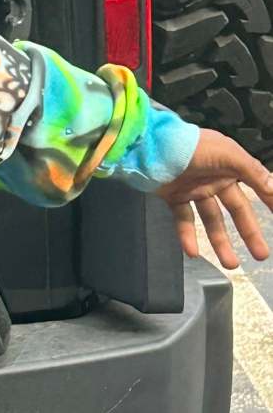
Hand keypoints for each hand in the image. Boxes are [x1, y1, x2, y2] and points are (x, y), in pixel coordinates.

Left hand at [157, 130, 272, 267]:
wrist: (152, 147)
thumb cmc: (194, 148)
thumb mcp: (229, 155)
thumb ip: (253, 173)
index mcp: (231, 167)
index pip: (256, 187)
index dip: (270, 202)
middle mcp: (215, 180)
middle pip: (236, 210)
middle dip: (249, 233)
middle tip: (261, 255)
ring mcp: (194, 190)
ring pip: (211, 221)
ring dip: (221, 243)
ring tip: (230, 265)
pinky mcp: (174, 198)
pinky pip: (183, 220)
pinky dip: (187, 237)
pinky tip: (193, 253)